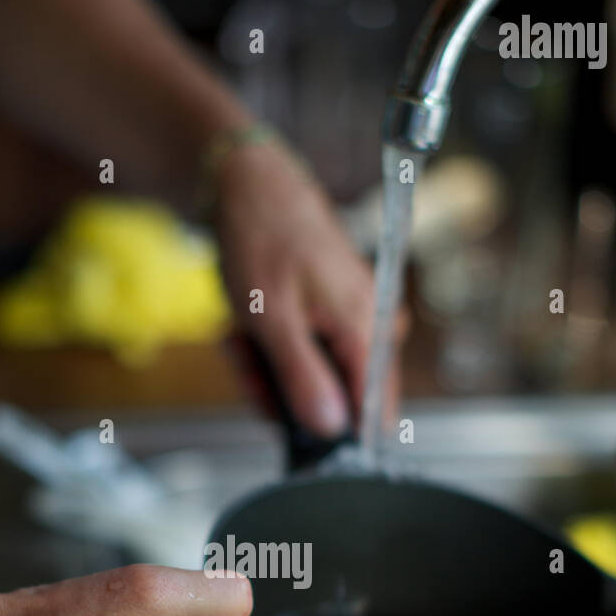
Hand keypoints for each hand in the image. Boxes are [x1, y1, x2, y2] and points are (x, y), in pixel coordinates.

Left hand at [212, 138, 399, 437]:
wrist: (249, 185)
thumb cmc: (261, 239)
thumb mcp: (271, 320)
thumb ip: (303, 378)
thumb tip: (332, 428)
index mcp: (366, 327)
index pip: (374, 410)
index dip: (331, 431)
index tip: (290, 427)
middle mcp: (372, 324)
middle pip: (338, 397)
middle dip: (283, 391)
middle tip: (247, 363)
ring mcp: (355, 318)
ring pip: (316, 378)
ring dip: (270, 370)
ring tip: (242, 338)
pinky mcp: (335, 314)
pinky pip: (308, 355)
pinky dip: (272, 350)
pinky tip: (248, 331)